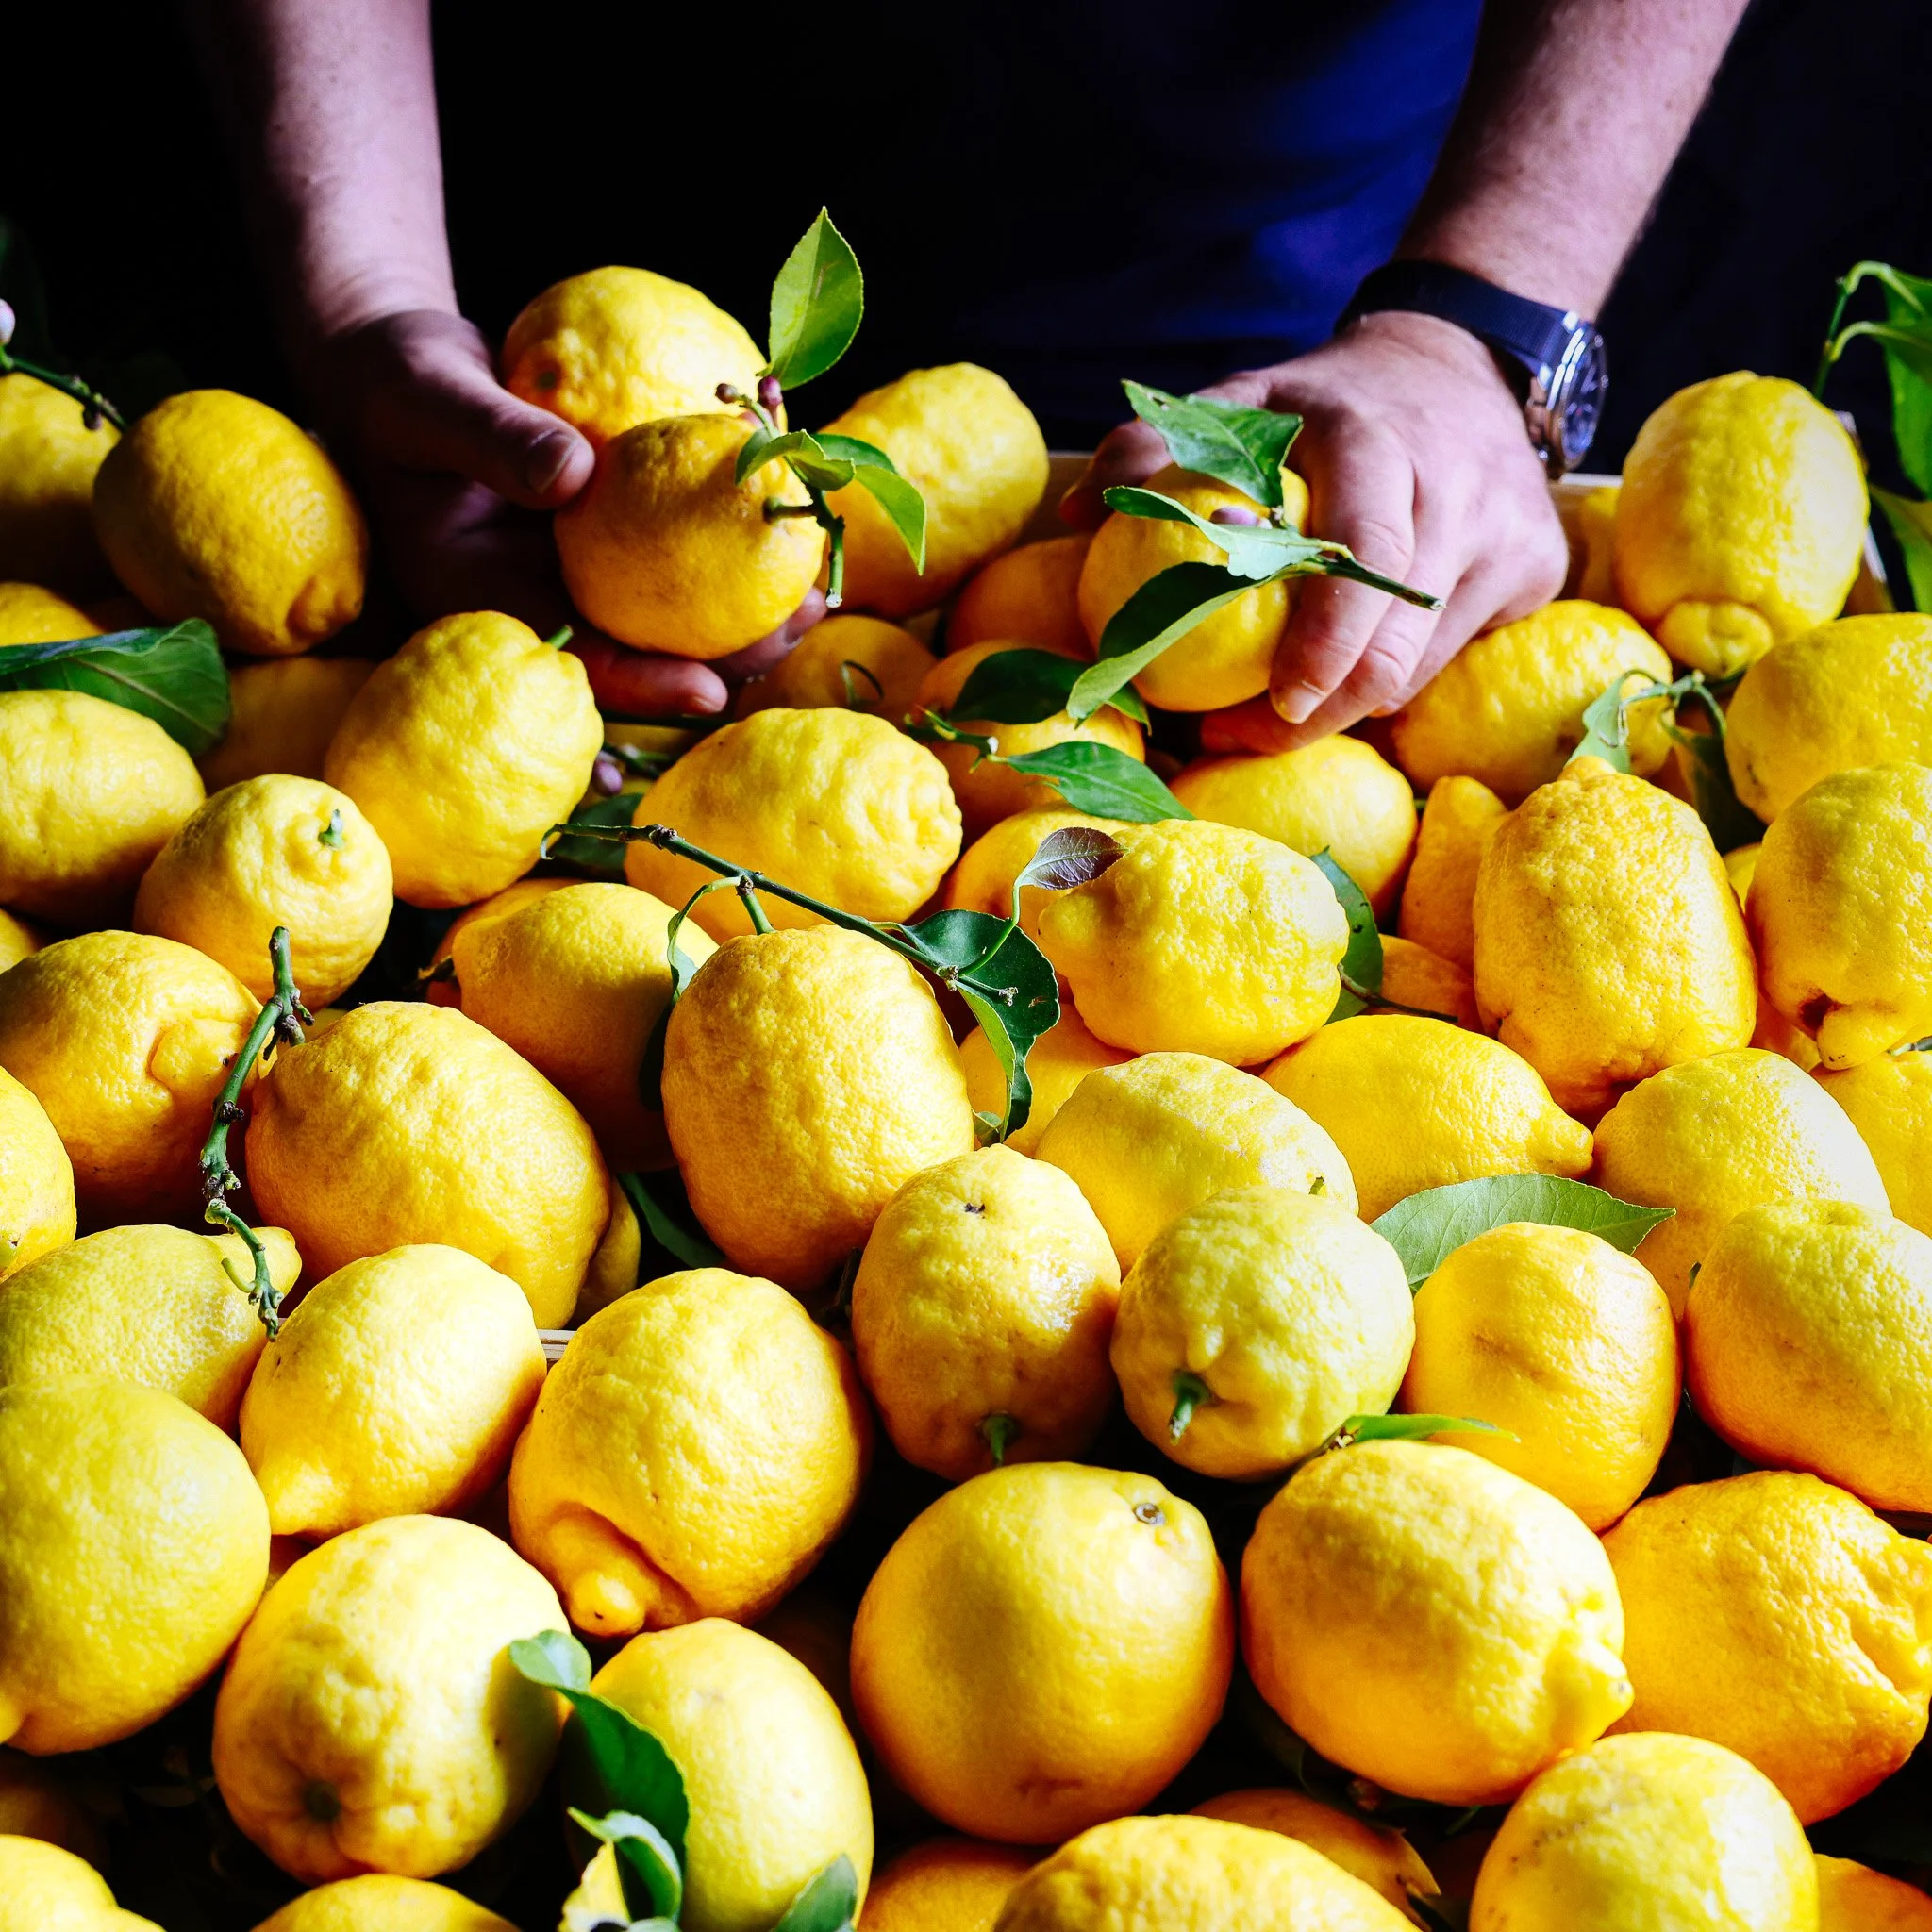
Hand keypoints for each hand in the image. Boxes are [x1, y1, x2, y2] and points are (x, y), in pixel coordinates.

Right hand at [310, 310, 818, 713]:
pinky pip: (672, 559)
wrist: (396, 371)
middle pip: (637, 656)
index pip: (570, 660)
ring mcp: (573, 579)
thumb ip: (495, 438)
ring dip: (743, 617)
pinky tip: (792, 537)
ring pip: (666, 620)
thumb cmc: (396, 381)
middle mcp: (534, 604)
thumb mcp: (429, 397)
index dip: (640, 685)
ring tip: (817, 600)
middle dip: (722, 659)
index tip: (709, 691)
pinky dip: (728, 548)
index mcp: (477, 599)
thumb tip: (574, 477)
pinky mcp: (605, 547)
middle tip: (799, 633)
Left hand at [1061, 310, 1569, 751]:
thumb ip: (1156, 447)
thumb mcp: (1244, 401)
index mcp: (1377, 441)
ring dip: (1344, 708)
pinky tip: (1342, 682)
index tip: (1276, 702)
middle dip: (1320, 712)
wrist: (1465, 364)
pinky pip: (1452, 661)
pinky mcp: (1539, 573)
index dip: (1323, 642)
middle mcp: (1457, 490)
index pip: (1365, 556)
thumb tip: (1079, 514)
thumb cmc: (1328, 404)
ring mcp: (1510, 536)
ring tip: (1270, 717)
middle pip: (1395, 643)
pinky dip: (1391, 683)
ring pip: (1422, 668)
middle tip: (1240, 736)